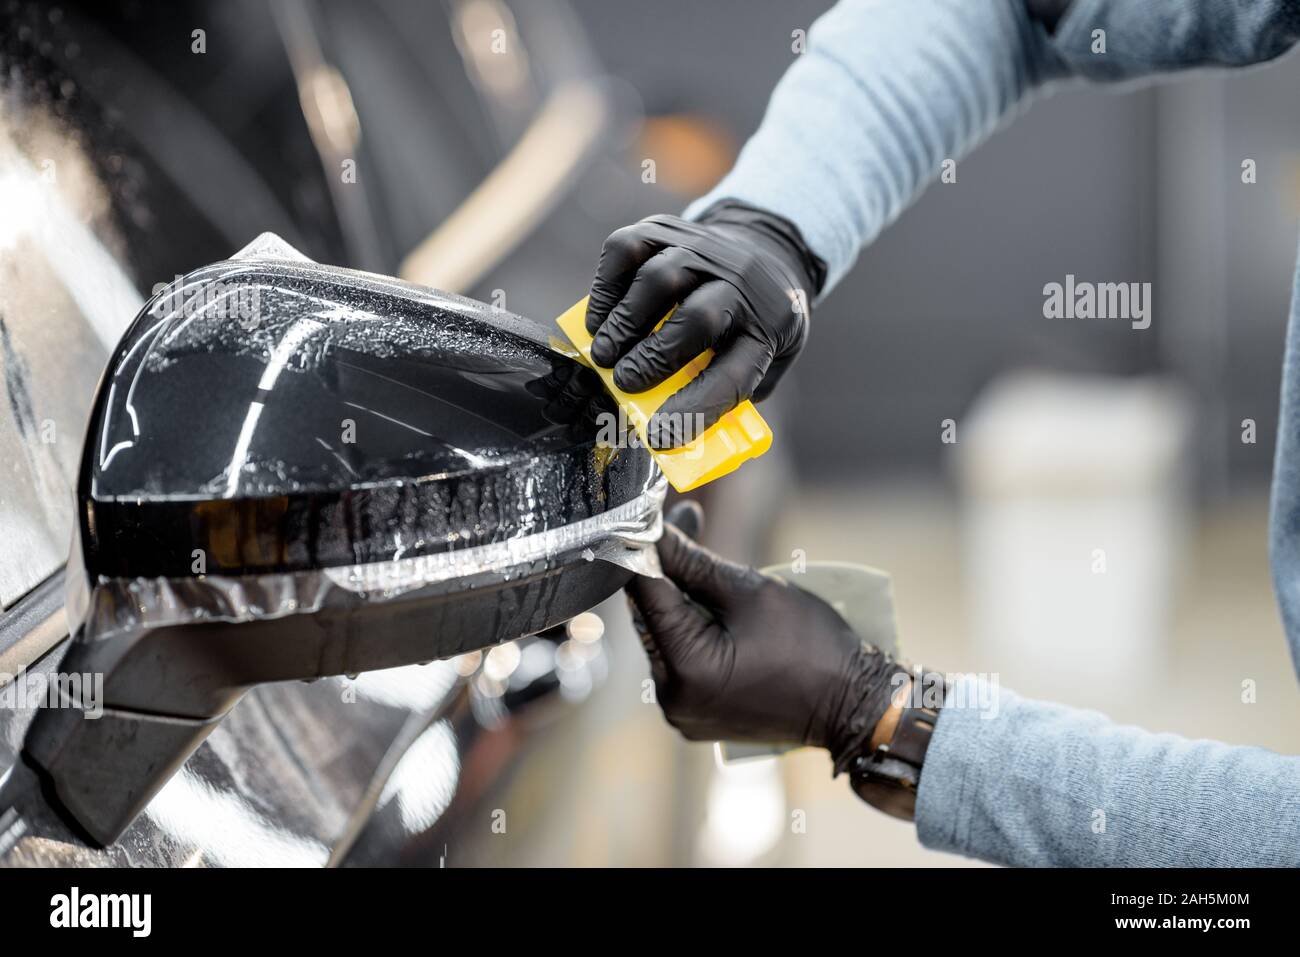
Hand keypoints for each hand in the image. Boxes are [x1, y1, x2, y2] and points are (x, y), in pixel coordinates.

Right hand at [585, 202, 824, 447]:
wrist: (766, 248)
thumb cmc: (756, 320)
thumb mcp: (769, 359)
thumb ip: (731, 391)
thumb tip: (671, 422)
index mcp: (769, 327)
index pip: (735, 376)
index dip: (696, 409)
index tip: (659, 436)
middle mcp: (740, 283)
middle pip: (698, 318)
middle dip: (653, 357)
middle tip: (624, 383)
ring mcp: (702, 249)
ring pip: (659, 279)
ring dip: (624, 323)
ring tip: (602, 354)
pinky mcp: (666, 229)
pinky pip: (629, 249)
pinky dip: (606, 287)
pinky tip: (600, 318)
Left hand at [627, 502, 907, 769]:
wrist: (851, 705)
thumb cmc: (812, 645)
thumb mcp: (752, 592)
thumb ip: (693, 562)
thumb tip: (652, 534)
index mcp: (685, 669)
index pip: (645, 593)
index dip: (647, 547)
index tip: (653, 514)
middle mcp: (671, 697)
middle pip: (651, 615)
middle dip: (668, 567)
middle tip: (689, 520)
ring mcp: (681, 711)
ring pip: (664, 635)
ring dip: (680, 596)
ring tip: (710, 564)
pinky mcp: (693, 714)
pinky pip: (680, 659)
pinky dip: (691, 627)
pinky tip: (713, 602)